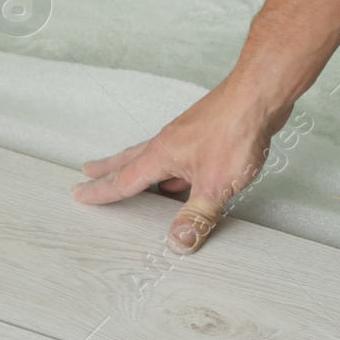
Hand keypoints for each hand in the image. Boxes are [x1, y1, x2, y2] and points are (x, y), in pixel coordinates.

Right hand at [70, 73, 293, 252]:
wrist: (260, 96)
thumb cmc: (236, 131)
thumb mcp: (215, 185)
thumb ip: (197, 216)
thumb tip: (178, 242)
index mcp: (161, 156)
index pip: (123, 179)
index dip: (101, 191)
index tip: (79, 194)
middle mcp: (169, 143)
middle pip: (131, 160)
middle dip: (108, 169)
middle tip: (88, 173)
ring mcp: (188, 136)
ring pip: (156, 157)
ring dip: (140, 168)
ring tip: (130, 176)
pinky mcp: (207, 134)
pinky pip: (181, 155)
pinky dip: (172, 168)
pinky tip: (183, 175)